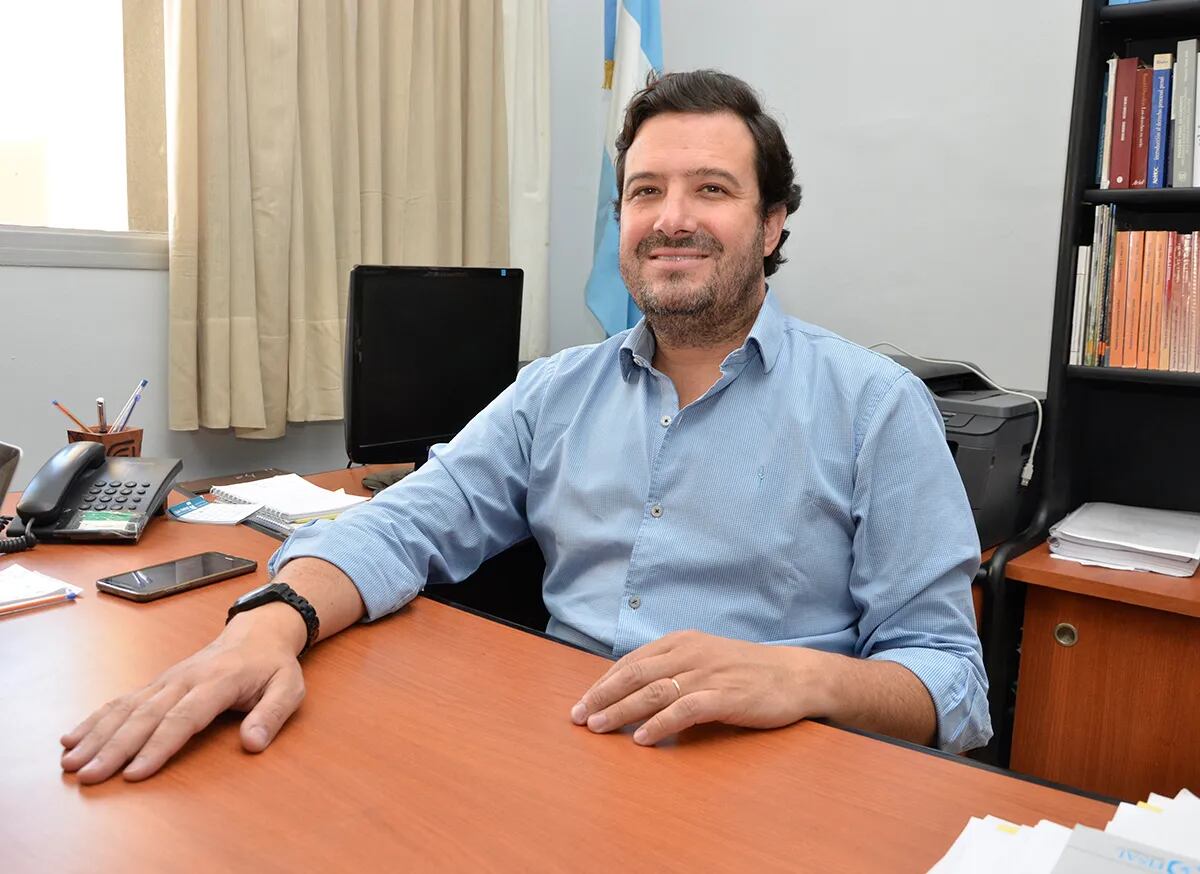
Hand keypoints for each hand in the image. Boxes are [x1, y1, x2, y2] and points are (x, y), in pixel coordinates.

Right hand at [60, 604, 307, 783]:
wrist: (257, 632)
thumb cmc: (272, 666)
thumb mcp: (289, 687)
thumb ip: (272, 714)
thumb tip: (253, 743)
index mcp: (218, 681)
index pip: (184, 718)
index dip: (158, 746)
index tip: (135, 773)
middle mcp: (184, 679)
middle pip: (145, 716)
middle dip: (114, 748)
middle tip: (89, 776)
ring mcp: (167, 680)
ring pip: (126, 708)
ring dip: (97, 735)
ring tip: (70, 762)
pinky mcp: (157, 684)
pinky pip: (122, 701)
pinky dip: (95, 719)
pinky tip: (72, 738)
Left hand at [569, 630, 828, 745]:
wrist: (796, 675)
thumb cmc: (746, 671)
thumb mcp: (704, 659)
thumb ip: (672, 669)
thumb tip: (632, 693)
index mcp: (681, 641)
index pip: (631, 662)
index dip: (603, 683)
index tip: (582, 702)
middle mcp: (690, 653)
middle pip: (634, 675)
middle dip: (602, 697)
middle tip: (579, 718)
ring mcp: (707, 674)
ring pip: (653, 692)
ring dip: (621, 711)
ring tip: (599, 727)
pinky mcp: (725, 696)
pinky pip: (684, 710)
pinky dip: (659, 724)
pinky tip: (643, 738)